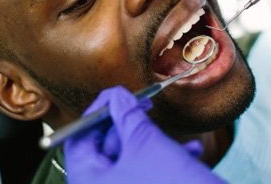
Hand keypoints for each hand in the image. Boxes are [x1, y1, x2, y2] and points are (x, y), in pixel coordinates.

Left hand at [64, 86, 224, 183]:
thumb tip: (117, 96)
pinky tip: (193, 150)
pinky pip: (146, 173)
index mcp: (88, 182)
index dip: (97, 112)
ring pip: (129, 159)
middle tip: (145, 105)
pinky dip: (166, 159)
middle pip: (103, 148)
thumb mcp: (146, 143)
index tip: (117, 95)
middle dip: (128, 124)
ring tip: (175, 132)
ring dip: (154, 141)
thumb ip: (127, 115)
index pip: (77, 139)